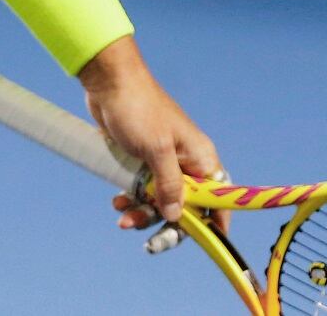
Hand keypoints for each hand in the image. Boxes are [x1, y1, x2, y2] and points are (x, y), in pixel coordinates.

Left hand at [79, 37, 228, 234]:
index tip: (204, 243)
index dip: (213, 223)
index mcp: (200, 157)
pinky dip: (132, 199)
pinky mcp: (142, 160)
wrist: (108, 82)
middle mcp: (185, 162)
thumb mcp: (157, 149)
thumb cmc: (138, 108)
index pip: (217, 199)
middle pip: (185, 206)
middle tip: (149, 241)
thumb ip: (170, 185)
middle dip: (166, 223)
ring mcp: (163, 161)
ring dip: (143, 212)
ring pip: (160, 201)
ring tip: (122, 213)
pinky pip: (142, 190)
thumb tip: (178, 217)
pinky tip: (117, 200)